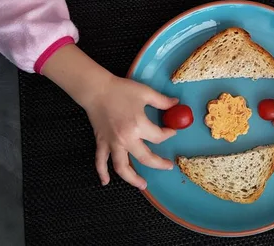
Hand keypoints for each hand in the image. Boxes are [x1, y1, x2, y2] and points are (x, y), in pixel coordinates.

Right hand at [40, 44, 177, 189]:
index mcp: (138, 125)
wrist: (97, 89)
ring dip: (132, 179)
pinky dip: (102, 173)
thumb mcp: (145, 92)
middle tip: (168, 166)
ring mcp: (112, 143)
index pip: (158, 137)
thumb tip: (176, 104)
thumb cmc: (121, 90)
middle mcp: (126, 139)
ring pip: (122, 167)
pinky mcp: (101, 142)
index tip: (172, 131)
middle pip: (145, 158)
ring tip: (142, 185)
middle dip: (159, 164)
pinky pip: (100, 162)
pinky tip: (106, 182)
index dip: (168, 135)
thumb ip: (162, 101)